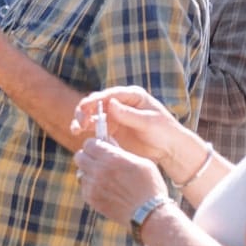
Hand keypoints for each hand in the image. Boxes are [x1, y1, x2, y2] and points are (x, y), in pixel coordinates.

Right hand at [69, 86, 188, 167]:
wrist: (169, 150)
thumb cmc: (165, 132)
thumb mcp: (149, 122)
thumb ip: (129, 114)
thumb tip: (110, 103)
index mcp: (132, 96)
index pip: (110, 94)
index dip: (95, 100)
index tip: (85, 107)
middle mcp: (120, 104)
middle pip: (96, 103)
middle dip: (84, 110)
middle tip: (80, 122)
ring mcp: (114, 117)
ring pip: (91, 115)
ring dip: (80, 120)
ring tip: (76, 129)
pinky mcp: (110, 130)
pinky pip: (93, 128)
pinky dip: (84, 130)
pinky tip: (79, 134)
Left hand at [72, 136, 166, 223]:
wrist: (149, 214)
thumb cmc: (150, 186)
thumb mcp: (141, 163)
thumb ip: (121, 152)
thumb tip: (107, 142)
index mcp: (112, 158)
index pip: (89, 143)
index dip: (94, 144)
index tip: (99, 147)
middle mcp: (99, 170)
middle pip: (80, 156)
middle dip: (88, 156)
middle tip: (98, 160)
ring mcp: (93, 185)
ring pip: (81, 171)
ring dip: (89, 172)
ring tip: (103, 176)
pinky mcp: (91, 198)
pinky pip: (84, 186)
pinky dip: (90, 185)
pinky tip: (104, 188)